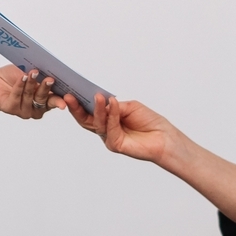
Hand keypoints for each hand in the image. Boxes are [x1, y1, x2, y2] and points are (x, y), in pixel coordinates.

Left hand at [0, 65, 64, 119]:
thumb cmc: (14, 76)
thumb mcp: (31, 73)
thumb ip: (41, 74)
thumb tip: (52, 68)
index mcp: (43, 101)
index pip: (54, 102)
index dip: (60, 101)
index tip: (66, 98)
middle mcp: (34, 108)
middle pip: (42, 99)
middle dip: (46, 88)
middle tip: (49, 79)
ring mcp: (23, 110)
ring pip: (30, 97)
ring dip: (31, 84)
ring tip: (33, 72)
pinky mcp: (10, 109)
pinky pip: (17, 97)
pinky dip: (20, 85)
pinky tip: (22, 77)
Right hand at [64, 93, 178, 165]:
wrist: (164, 138)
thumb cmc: (150, 122)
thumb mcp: (129, 107)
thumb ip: (114, 106)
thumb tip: (102, 101)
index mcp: (107, 120)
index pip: (88, 111)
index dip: (78, 102)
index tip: (70, 91)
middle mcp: (105, 130)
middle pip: (86, 120)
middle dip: (77, 108)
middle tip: (70, 96)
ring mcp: (109, 138)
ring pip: (97, 123)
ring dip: (97, 109)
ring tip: (97, 97)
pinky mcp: (115, 145)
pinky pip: (110, 128)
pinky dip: (111, 115)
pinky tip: (112, 104)